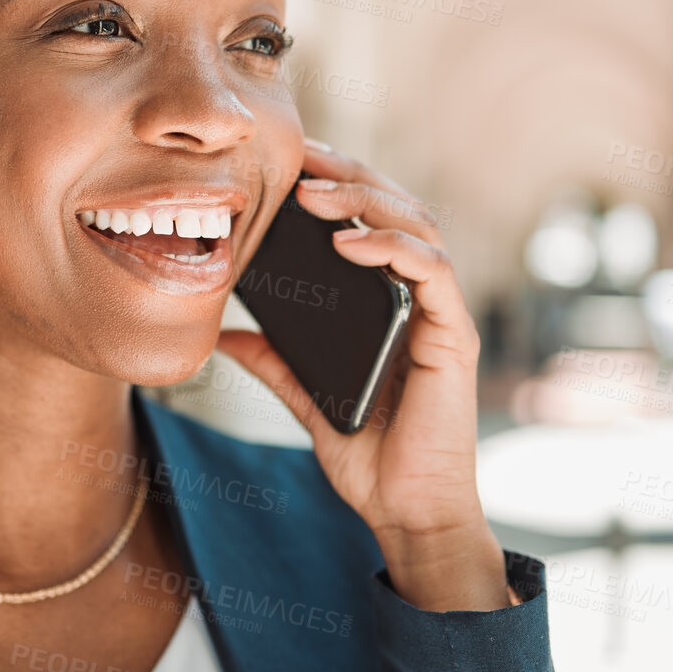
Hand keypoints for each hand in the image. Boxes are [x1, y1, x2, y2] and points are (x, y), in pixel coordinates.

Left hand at [216, 139, 512, 610]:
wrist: (408, 514)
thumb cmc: (371, 458)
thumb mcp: (306, 398)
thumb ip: (272, 361)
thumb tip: (218, 334)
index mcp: (390, 303)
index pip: (370, 221)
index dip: (336, 183)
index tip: (286, 162)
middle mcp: (421, 299)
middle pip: (397, 208)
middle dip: (348, 174)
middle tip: (298, 157)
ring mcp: (440, 315)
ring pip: (420, 226)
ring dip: (367, 200)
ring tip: (314, 195)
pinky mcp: (453, 337)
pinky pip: (434, 273)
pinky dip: (393, 248)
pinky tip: (349, 243)